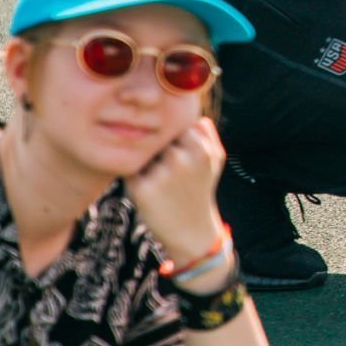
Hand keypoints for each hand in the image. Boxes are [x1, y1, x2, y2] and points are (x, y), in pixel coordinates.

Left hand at [125, 118, 225, 263]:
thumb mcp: (215, 159)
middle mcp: (182, 159)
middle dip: (157, 149)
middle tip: (164, 167)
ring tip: (156, 179)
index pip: (176, 126)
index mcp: (202, 149)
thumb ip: (207, 133)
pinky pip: (131, 170)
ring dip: (145, 162)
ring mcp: (161, 175)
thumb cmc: (200, 190)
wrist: (191, 232)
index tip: (176, 152)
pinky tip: (147, 190)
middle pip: (157, 138)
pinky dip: (134, 177)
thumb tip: (192, 114)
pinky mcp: (142, 190)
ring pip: (143, 152)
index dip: (173, 138)